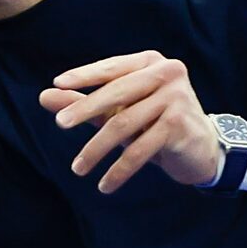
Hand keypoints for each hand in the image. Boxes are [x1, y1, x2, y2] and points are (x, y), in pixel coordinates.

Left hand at [39, 52, 223, 194]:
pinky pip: (140, 150)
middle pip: (116, 92)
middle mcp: (167, 73)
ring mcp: (176, 98)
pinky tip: (105, 185)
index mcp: (151, 62)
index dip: (84, 76)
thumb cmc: (156, 124)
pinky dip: (119, 170)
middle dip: (85, 109)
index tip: (57, 85)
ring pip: (124, 124)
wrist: (201, 149)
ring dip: (97, 149)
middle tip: (60, 123)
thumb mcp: (120, 111)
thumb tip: (44, 96)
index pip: (111, 68)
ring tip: (78, 168)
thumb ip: (85, 102)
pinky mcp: (179, 126)